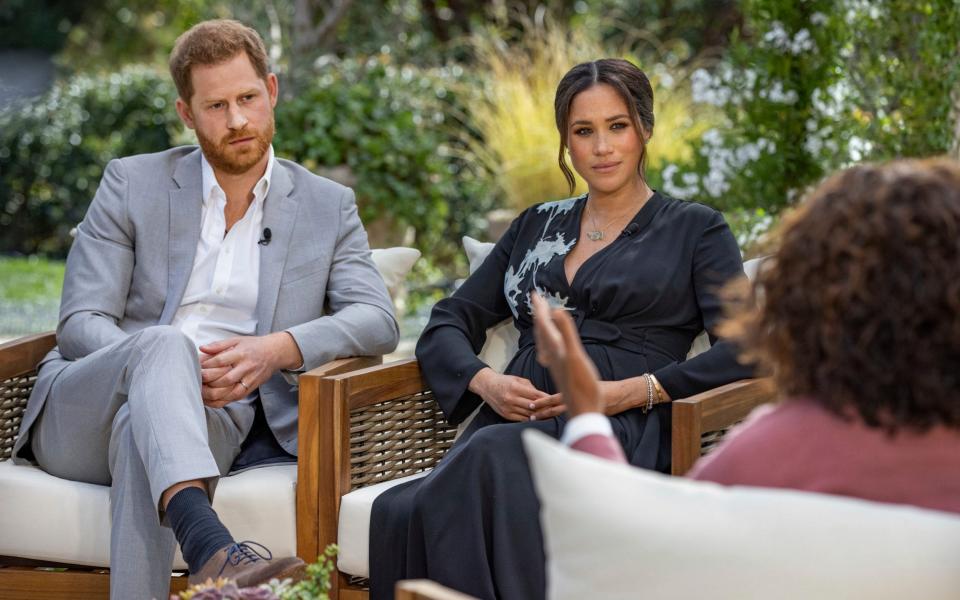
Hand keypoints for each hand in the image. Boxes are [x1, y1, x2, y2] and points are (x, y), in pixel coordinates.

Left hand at [199, 332, 302, 407]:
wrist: (274, 353)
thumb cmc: (253, 346)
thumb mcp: (236, 340)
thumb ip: (218, 345)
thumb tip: (202, 349)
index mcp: (241, 353)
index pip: (221, 361)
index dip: (206, 366)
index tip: (196, 367)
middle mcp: (246, 367)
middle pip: (224, 379)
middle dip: (207, 382)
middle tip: (195, 382)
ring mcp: (250, 379)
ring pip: (230, 392)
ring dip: (213, 395)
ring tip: (200, 393)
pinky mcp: (251, 388)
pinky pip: (235, 398)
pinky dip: (222, 401)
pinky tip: (210, 400)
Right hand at [468, 367, 548, 421]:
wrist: (487, 386)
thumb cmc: (504, 381)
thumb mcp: (518, 380)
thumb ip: (531, 388)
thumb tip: (544, 396)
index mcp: (515, 387)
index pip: (535, 395)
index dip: (546, 398)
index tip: (555, 400)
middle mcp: (511, 398)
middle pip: (533, 406)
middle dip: (545, 408)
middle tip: (555, 409)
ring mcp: (508, 408)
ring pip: (528, 414)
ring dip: (539, 415)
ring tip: (549, 414)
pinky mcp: (506, 415)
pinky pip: (522, 419)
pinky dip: (530, 419)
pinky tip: (537, 417)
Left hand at [531, 292, 603, 416]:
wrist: (585, 410)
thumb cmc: (583, 385)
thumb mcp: (575, 355)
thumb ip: (565, 333)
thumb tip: (555, 310)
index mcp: (555, 349)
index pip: (543, 324)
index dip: (540, 308)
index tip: (535, 293)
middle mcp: (552, 356)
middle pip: (541, 331)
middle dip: (539, 315)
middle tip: (536, 299)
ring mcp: (556, 364)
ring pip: (545, 343)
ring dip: (542, 328)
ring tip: (541, 319)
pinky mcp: (561, 371)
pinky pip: (550, 353)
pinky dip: (549, 344)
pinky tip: (550, 348)